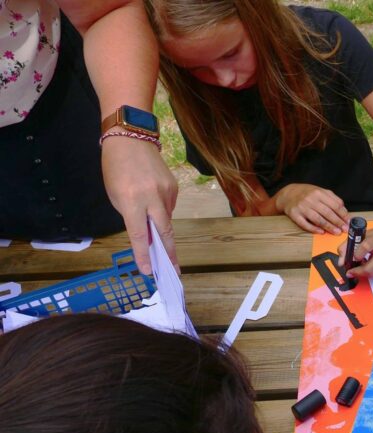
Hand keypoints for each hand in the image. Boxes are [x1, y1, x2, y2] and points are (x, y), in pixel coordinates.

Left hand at [101, 135, 177, 273]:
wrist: (130, 138)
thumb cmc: (115, 168)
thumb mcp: (115, 195)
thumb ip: (131, 215)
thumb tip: (148, 232)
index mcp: (131, 200)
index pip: (140, 234)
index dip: (144, 254)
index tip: (148, 271)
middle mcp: (152, 197)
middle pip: (164, 232)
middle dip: (169, 253)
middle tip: (174, 270)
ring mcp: (166, 192)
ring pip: (167, 218)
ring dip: (160, 225)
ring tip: (150, 214)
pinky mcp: (174, 187)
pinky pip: (169, 206)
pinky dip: (161, 209)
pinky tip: (153, 200)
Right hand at [274, 184, 348, 234]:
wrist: (288, 194)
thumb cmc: (307, 194)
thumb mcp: (320, 191)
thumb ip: (332, 199)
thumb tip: (344, 210)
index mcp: (319, 193)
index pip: (335, 204)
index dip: (343, 214)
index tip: (348, 221)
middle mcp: (310, 199)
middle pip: (327, 213)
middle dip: (338, 222)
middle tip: (345, 229)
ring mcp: (302, 207)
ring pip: (318, 219)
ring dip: (329, 227)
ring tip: (337, 232)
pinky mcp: (294, 215)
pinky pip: (305, 224)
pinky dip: (314, 229)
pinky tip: (321, 232)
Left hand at [347, 217, 372, 277]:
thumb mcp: (362, 236)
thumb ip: (347, 246)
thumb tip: (341, 263)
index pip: (365, 247)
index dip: (357, 254)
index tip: (352, 258)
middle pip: (369, 268)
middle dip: (357, 272)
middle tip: (350, 272)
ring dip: (364, 273)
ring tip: (361, 266)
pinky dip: (372, 272)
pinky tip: (371, 265)